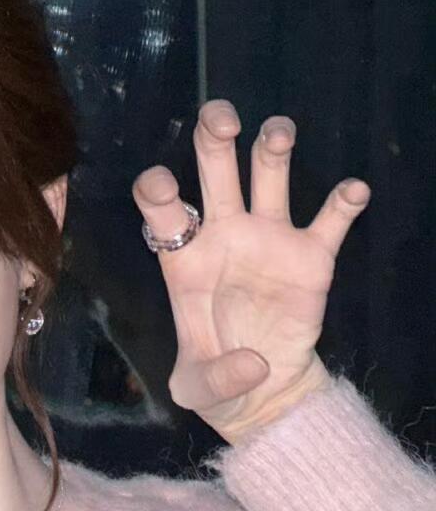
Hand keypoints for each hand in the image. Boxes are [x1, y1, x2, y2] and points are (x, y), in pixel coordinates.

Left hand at [131, 99, 370, 443]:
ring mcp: (269, 240)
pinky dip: (343, 202)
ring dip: (273, 147)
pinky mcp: (312, 257)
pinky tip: (352, 191)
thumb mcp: (198, 390)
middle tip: (220, 119)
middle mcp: (225, 235)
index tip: (161, 184)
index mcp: (185, 258)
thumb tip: (253, 364)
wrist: (264, 391)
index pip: (164, 209)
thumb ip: (213, 378)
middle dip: (213, 137)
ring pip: (269, 176)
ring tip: (278, 131)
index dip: (158, 190)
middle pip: (215, 170)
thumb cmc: (216, 378)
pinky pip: (330, 221)